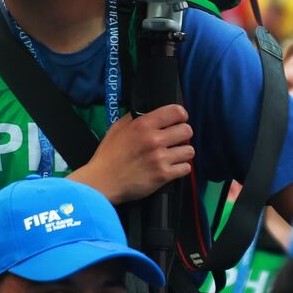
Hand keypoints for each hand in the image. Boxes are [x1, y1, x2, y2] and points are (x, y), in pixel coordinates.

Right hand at [71, 105, 193, 204]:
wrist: (102, 181)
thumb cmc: (108, 155)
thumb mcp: (116, 129)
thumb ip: (134, 118)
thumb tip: (150, 112)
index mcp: (143, 125)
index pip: (176, 111)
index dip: (180, 116)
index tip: (177, 122)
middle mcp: (154, 139)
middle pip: (187, 130)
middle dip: (182, 135)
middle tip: (173, 141)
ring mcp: (160, 158)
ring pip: (189, 150)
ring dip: (182, 153)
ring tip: (172, 156)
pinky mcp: (164, 175)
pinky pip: (186, 168)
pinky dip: (180, 168)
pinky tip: (170, 168)